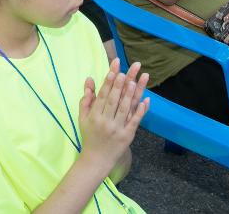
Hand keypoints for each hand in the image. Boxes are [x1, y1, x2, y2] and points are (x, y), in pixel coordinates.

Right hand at [78, 59, 148, 173]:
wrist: (97, 159)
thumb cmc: (89, 135)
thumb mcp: (82, 117)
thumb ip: (86, 98)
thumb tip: (89, 79)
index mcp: (94, 115)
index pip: (103, 95)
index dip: (109, 81)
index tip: (115, 68)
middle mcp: (105, 120)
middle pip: (114, 99)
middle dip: (122, 83)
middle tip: (129, 69)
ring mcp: (117, 128)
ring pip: (125, 108)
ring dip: (131, 93)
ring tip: (136, 79)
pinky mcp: (127, 136)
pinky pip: (134, 121)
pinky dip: (140, 111)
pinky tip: (145, 100)